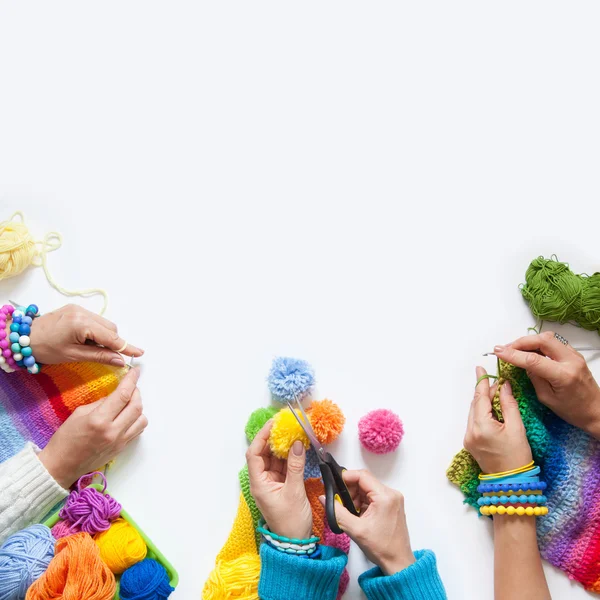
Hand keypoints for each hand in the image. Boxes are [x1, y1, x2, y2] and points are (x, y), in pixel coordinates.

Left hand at [28, 304, 143, 365]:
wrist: (22, 338)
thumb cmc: (45, 349)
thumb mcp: (73, 356)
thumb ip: (99, 356)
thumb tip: (120, 361)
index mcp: (81, 323)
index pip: (110, 337)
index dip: (125, 346)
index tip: (139, 353)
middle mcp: (82, 312)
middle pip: (110, 328)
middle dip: (113, 342)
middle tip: (109, 356)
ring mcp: (79, 308)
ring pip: (104, 324)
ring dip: (104, 336)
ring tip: (91, 348)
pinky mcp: (75, 309)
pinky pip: (95, 320)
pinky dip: (96, 331)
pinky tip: (86, 340)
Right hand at [38, 368, 146, 488]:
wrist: (61, 466)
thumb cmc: (65, 439)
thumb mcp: (79, 413)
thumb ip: (101, 402)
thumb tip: (116, 395)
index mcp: (99, 420)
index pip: (123, 395)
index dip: (131, 380)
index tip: (136, 371)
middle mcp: (113, 431)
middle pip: (137, 406)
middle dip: (137, 392)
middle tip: (131, 386)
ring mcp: (119, 441)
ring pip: (142, 419)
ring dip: (138, 407)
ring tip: (129, 402)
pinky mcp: (121, 448)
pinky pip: (138, 431)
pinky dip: (136, 420)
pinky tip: (127, 416)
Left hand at [246, 421, 312, 539]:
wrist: (296, 543)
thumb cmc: (290, 522)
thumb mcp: (294, 492)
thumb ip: (295, 466)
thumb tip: (297, 444)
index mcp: (259, 483)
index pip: (254, 454)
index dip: (262, 437)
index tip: (273, 424)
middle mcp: (262, 481)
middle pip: (264, 454)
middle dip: (273, 439)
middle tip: (285, 425)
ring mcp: (272, 483)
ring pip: (274, 459)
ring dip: (283, 446)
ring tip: (293, 433)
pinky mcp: (281, 485)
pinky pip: (283, 466)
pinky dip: (289, 456)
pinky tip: (297, 447)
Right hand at [323, 469, 413, 575]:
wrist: (398, 563)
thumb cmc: (381, 548)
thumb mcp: (355, 530)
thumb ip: (337, 512)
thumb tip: (323, 497)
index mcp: (385, 496)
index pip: (362, 476)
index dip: (346, 478)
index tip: (335, 486)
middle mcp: (391, 494)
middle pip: (365, 482)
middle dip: (350, 491)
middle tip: (341, 505)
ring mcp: (393, 499)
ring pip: (368, 489)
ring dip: (356, 498)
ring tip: (351, 513)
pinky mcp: (392, 505)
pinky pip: (373, 497)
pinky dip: (363, 503)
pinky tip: (359, 515)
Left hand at [463, 366, 532, 472]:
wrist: (511, 483)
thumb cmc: (518, 457)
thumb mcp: (517, 428)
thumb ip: (509, 405)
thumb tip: (504, 386)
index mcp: (481, 426)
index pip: (480, 398)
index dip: (481, 382)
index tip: (481, 368)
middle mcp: (470, 432)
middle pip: (475, 404)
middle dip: (485, 392)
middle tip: (496, 383)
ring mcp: (468, 438)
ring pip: (473, 413)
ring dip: (483, 403)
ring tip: (496, 395)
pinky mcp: (470, 443)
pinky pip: (474, 422)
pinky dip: (482, 413)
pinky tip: (492, 410)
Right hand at [494, 332, 599, 436]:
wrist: (597, 411)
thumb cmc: (573, 410)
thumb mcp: (547, 398)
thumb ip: (534, 378)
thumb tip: (521, 363)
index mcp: (563, 375)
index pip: (533, 359)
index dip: (513, 354)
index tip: (498, 351)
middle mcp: (571, 361)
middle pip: (542, 340)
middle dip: (521, 342)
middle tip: (506, 348)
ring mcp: (575, 356)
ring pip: (549, 338)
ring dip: (530, 341)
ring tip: (516, 349)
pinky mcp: (575, 355)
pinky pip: (554, 343)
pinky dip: (539, 344)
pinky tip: (531, 351)